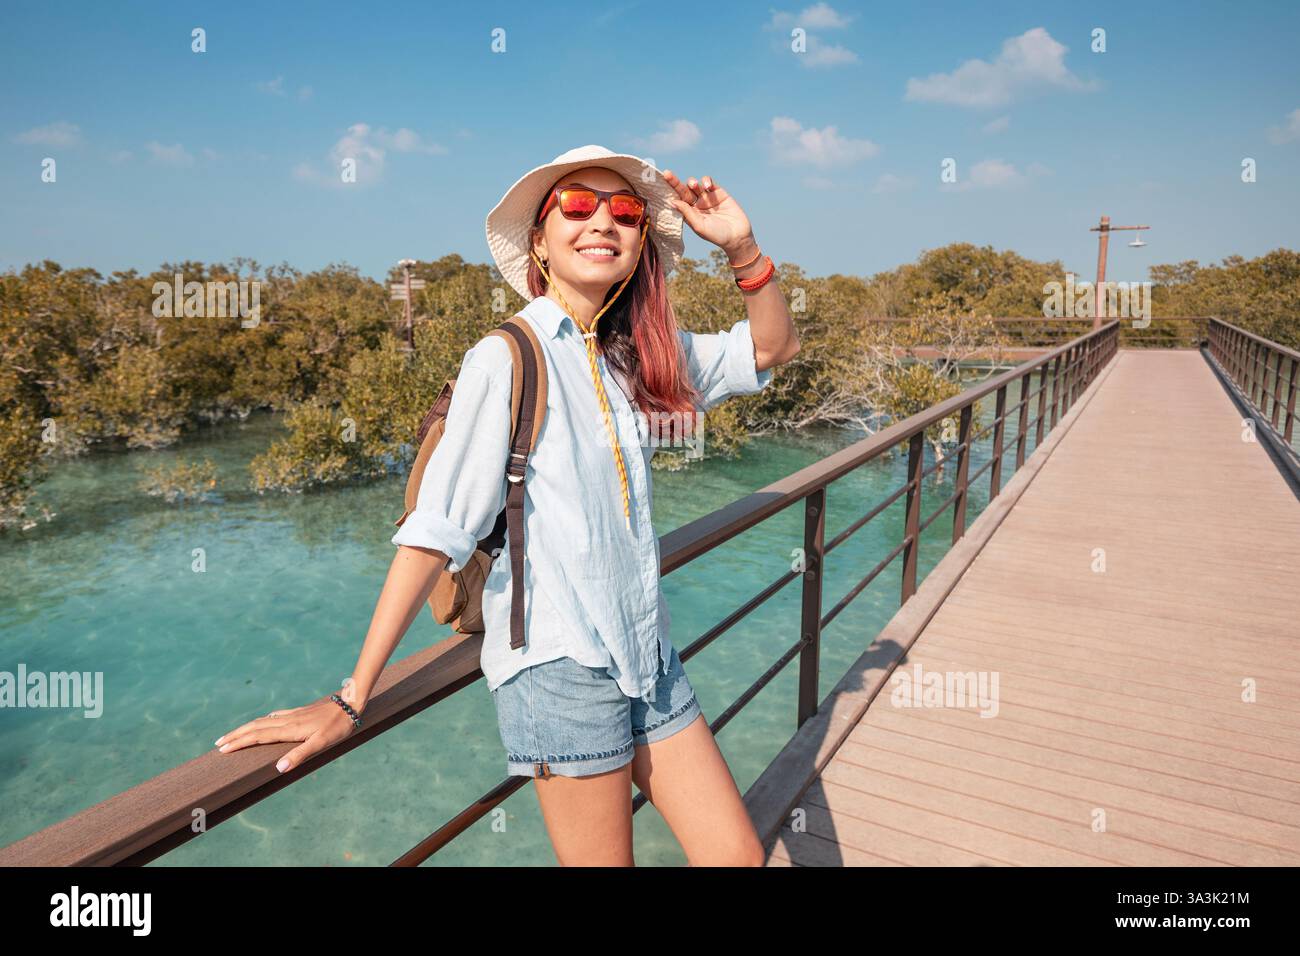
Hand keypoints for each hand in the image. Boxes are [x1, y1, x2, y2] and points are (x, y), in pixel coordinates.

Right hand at [214, 696, 359, 772]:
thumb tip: (278, 769)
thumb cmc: (337, 727)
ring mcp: (292, 715)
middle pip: (254, 727)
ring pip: (262, 721)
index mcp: (289, 730)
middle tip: (218, 744)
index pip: (257, 736)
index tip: (223, 749)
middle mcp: (286, 720)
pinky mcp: (298, 712)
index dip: (239, 742)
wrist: (350, 704)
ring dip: (245, 728)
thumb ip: (300, 755)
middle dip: (236, 735)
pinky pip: (273, 717)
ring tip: (233, 735)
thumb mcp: (321, 743)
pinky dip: (261, 721)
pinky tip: (262, 722)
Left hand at [661, 170, 754, 259]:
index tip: (660, 184)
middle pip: (683, 190)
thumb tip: (673, 201)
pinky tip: (708, 186)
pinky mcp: (719, 193)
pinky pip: (709, 182)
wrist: (737, 236)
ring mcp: (707, 198)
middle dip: (674, 182)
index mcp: (689, 213)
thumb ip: (687, 213)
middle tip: (667, 173)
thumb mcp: (699, 225)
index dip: (669, 192)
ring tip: (694, 185)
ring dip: (692, 183)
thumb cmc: (717, 235)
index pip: (677, 200)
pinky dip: (707, 181)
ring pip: (695, 185)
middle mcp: (696, 205)